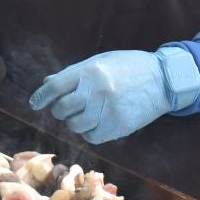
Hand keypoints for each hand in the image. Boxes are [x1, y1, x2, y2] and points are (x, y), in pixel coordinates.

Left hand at [28, 47, 199, 143]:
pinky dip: (89, 132)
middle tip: (65, 108)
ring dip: (74, 122)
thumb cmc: (129, 67)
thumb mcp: (101, 62)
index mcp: (90, 71)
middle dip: (59, 110)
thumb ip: (74, 74)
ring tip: (84, 114)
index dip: (42, 96)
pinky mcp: (119, 126)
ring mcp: (108, 110)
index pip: (55, 86)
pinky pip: (92, 137)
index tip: (35, 103)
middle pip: (62, 109)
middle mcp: (97, 91)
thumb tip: (47, 84)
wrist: (164, 80)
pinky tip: (97, 122)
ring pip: (75, 125)